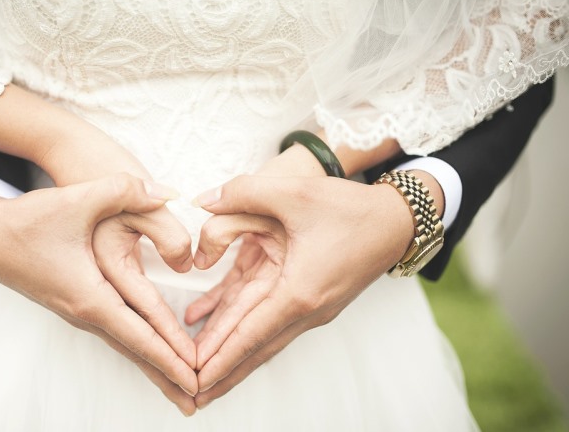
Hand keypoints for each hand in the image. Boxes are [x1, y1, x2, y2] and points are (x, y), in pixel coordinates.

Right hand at [0, 174, 197, 414]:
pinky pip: (116, 333)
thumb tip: (169, 193)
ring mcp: (78, 311)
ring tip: (180, 386)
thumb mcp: (78, 199)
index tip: (196, 377)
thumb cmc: (28, 220)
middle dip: (167, 375)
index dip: (170, 355)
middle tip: (199, 399)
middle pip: (135, 351)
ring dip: (154, 365)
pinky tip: (151, 352)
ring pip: (125, 344)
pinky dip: (138, 347)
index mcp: (89, 295)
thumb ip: (125, 191)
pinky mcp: (76, 303)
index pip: (139, 334)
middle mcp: (84, 312)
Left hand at [186, 174, 416, 408]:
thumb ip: (243, 192)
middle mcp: (305, 310)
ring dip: (231, 358)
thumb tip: (202, 201)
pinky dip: (243, 329)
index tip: (193, 380)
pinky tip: (214, 323)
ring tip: (203, 378)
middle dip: (221, 373)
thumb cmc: (349, 208)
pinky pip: (270, 320)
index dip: (218, 358)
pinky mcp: (310, 300)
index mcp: (298, 291)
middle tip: (189, 394)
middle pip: (254, 349)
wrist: (396, 221)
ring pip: (261, 339)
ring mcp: (310, 309)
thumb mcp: (294, 191)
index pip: (249, 334)